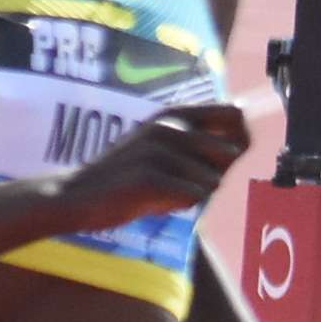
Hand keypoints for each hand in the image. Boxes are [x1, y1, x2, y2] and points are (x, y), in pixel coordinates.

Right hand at [55, 101, 249, 236]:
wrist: (78, 194)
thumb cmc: (129, 176)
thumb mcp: (163, 148)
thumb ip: (199, 145)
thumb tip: (242, 148)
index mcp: (174, 115)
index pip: (234, 115)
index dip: (241, 139)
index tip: (226, 159)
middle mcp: (169, 126)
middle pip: (231, 153)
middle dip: (217, 175)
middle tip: (184, 182)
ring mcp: (158, 150)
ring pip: (212, 181)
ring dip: (193, 194)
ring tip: (163, 192)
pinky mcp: (150, 177)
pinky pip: (193, 197)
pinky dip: (179, 206)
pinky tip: (154, 201)